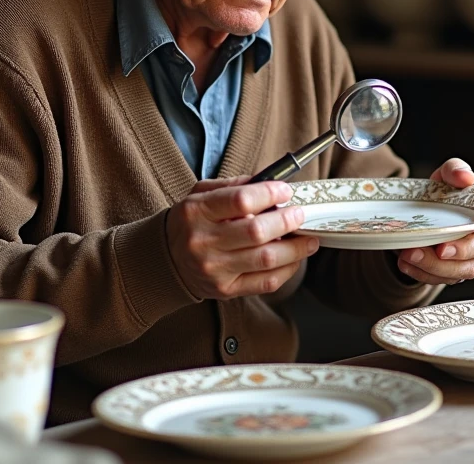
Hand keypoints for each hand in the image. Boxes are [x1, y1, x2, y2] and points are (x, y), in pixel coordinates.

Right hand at [166, 175, 318, 299]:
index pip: (240, 201)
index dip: (269, 194)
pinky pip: (266, 282)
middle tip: (301, 214)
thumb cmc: (190, 222)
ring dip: (295, 248)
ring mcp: (215, 269)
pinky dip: (287, 269)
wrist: (164, 261)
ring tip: (309, 239)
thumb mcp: (200, 194)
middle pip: (257, 231)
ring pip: (266, 259)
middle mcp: (204, 242)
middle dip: (287, 220)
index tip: (285, 191)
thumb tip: (270, 182)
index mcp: (197, 212)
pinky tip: (295, 258)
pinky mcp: (226, 290)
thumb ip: (234, 186)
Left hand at [395, 158, 473, 285]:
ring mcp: (461, 264)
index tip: (442, 249)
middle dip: (440, 264)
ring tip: (403, 256)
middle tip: (413, 253)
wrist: (421, 207)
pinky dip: (418, 273)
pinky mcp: (444, 273)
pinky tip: (403, 263)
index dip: (464, 250)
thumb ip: (455, 170)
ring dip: (425, 269)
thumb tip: (467, 178)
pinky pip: (434, 279)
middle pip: (468, 266)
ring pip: (450, 277)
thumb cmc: (441, 192)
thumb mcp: (445, 176)